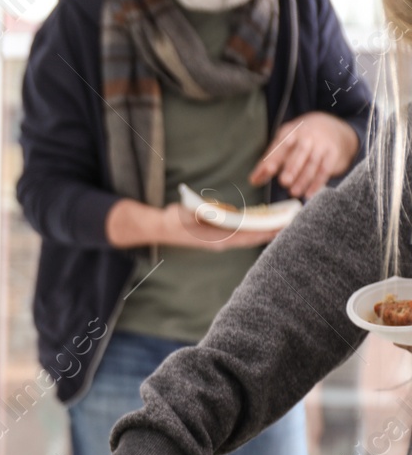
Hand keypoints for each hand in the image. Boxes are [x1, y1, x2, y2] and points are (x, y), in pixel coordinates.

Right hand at [158, 203, 279, 251]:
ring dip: (267, 230)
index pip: (248, 235)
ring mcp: (222, 241)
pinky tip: (266, 223)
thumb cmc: (174, 221)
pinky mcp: (221, 237)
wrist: (162, 228)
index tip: (284, 225)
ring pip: (250, 237)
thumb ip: (205, 213)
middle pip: (254, 238)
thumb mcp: (188, 214)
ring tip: (284, 223)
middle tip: (293, 222)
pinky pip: (244, 234)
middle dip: (273, 230)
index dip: (266, 229)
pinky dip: (257, 229)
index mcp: (217, 239)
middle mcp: (223, 242)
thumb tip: (222, 212)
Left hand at [250, 112, 358, 199]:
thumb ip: (269, 161)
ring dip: (304, 178)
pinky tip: (309, 193)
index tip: (267, 171)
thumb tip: (254, 181)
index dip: (274, 158)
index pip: (280, 146)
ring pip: (313, 162)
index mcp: (291, 132)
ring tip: (294, 192)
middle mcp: (308, 136)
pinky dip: (318, 182)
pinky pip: (325, 169)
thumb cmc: (300, 139)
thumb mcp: (284, 143)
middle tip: (284, 182)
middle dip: (292, 167)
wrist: (332, 126)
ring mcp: (322, 144)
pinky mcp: (333, 153)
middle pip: (300, 152)